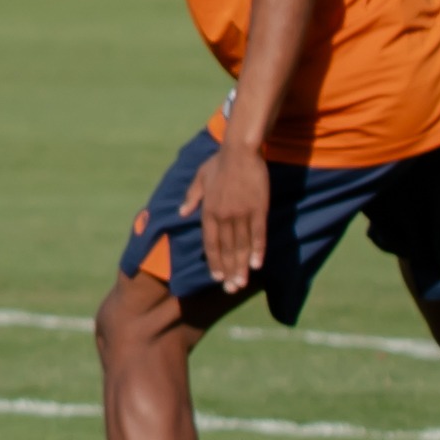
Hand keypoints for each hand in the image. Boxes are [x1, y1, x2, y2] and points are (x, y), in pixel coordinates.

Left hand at [186, 141, 272, 294]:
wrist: (240, 151)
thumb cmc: (219, 163)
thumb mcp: (199, 178)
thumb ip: (191, 198)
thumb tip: (181, 213)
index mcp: (208, 211)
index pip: (209, 243)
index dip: (213, 262)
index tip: (215, 277)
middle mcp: (223, 216)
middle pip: (226, 249)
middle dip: (228, 271)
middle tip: (230, 289)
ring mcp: (241, 214)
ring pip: (241, 246)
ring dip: (241, 266)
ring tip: (242, 283)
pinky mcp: (258, 209)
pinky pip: (258, 234)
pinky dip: (257, 250)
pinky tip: (257, 264)